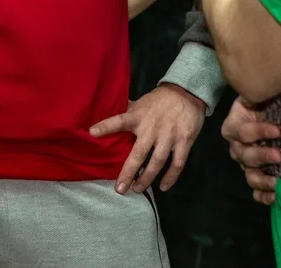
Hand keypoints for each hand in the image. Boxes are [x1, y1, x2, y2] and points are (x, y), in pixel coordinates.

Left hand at [90, 83, 206, 194]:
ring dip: (147, 178)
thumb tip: (109, 119)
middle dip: (129, 172)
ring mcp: (169, 136)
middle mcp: (152, 128)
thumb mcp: (141, 103)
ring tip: (137, 189)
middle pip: (139, 153)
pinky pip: (177, 163)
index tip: (92, 133)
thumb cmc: (159, 100)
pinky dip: (170, 177)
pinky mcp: (184, 141)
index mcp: (139, 117)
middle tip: (120, 189)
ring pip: (157, 162)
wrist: (187, 92)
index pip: (120, 120)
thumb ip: (128, 113)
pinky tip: (163, 186)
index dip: (106, 126)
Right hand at [221, 95, 280, 205]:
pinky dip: (263, 196)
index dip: (258, 132)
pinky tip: (275, 196)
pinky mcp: (255, 173)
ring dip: (263, 180)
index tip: (278, 130)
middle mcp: (237, 146)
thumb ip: (261, 91)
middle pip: (244, 156)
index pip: (242, 131)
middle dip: (261, 157)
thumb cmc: (266, 100)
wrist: (270, 111)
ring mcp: (246, 162)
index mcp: (234, 124)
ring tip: (278, 182)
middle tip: (280, 156)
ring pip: (249, 175)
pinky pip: (255, 190)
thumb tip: (267, 84)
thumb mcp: (261, 92)